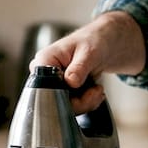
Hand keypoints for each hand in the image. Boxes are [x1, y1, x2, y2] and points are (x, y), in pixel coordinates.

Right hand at [27, 12, 145, 112]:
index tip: (81, 89)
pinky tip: (95, 93)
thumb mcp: (89, 52)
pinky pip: (72, 105)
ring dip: (85, 103)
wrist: (104, 44)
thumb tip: (70, 82)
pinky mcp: (62, 90)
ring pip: (64, 106)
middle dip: (79, 102)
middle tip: (96, 92)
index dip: (61, 95)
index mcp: (44, 60)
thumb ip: (79, 67)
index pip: (43, 86)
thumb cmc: (94, 40)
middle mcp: (45, 73)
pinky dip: (86, 103)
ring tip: (97, 90)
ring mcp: (53, 83)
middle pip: (53, 101)